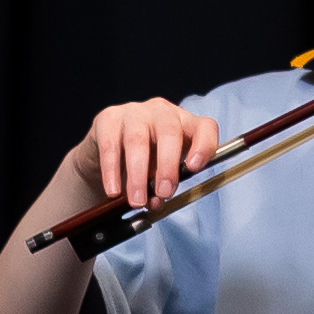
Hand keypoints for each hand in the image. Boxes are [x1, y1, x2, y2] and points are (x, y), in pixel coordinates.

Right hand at [50, 94, 224, 218]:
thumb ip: (164, 186)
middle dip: (167, 166)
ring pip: (138, 139)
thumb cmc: (146, 160)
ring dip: (138, 174)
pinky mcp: (108, 118)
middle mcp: (162, 112)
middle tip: (163, 193)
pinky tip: (114, 190)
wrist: (108, 150)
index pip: (205, 127)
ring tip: (137, 200)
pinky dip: (112, 171)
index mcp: (185, 124)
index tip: (193, 168)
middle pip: (169, 132)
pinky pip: (111, 145)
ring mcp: (134, 112)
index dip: (204, 146)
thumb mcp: (162, 172)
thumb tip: (156, 201)